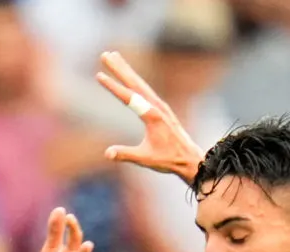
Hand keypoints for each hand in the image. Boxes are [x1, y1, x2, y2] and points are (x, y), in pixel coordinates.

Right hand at [97, 50, 203, 184]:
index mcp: (152, 116)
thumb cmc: (168, 159)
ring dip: (126, 69)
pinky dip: (135, 80)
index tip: (99, 76)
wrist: (190, 158)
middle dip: (119, 68)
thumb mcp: (145, 159)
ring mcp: (159, 105)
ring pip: (140, 83)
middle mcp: (156, 106)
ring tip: (114, 56)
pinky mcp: (161, 108)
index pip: (128, 98)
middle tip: (105, 54)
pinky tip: (130, 76)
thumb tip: (107, 153)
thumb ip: (126, 154)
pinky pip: (145, 89)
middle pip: (134, 82)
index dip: (113, 87)